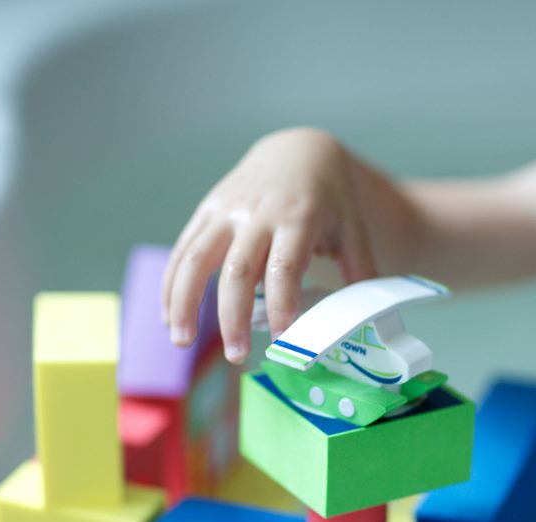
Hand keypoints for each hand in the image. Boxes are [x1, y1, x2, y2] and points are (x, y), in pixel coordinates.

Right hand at [161, 127, 378, 362]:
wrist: (298, 151)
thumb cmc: (329, 200)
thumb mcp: (353, 229)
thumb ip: (361, 272)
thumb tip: (367, 320)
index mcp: (298, 217)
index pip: (285, 267)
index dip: (282, 305)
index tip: (281, 340)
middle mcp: (257, 213)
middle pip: (238, 270)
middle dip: (233, 316)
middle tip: (236, 356)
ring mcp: (226, 211)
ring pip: (196, 258)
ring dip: (184, 302)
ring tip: (180, 342)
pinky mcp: (206, 211)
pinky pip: (182, 250)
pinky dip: (171, 285)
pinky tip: (169, 317)